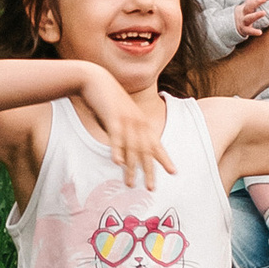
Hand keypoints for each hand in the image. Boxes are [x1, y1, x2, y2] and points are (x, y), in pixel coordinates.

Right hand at [71, 67, 170, 191]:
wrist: (95, 80)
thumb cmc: (106, 101)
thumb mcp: (120, 116)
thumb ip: (124, 132)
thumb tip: (125, 149)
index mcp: (141, 121)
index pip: (156, 143)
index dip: (165, 158)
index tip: (173, 172)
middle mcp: (137, 122)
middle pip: (146, 150)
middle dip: (149, 170)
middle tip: (151, 187)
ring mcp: (126, 119)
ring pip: (131, 148)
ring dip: (131, 167)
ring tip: (130, 183)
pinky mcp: (112, 117)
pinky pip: (116, 137)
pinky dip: (117, 150)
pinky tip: (118, 163)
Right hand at [237, 0, 268, 37]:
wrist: (231, 25)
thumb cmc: (245, 15)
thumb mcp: (248, 7)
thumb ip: (256, 2)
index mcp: (245, 7)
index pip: (251, 1)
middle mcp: (243, 13)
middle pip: (248, 7)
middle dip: (256, 2)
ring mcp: (243, 22)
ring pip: (248, 18)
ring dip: (256, 15)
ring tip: (264, 12)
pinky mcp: (244, 30)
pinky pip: (248, 31)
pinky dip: (254, 31)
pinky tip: (260, 32)